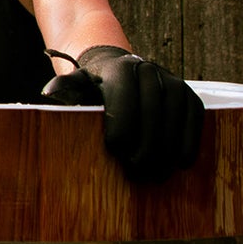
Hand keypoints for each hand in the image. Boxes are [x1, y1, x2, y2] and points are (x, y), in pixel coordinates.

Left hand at [40, 46, 203, 184]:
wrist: (121, 72)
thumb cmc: (94, 88)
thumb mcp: (78, 86)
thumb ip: (66, 88)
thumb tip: (48, 92)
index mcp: (119, 70)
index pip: (123, 99)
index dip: (121, 126)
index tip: (116, 152)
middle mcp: (147, 69)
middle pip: (151, 109)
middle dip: (146, 143)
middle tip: (138, 171)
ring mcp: (170, 79)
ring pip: (175, 113)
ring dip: (168, 146)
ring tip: (158, 173)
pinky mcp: (188, 92)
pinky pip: (194, 114)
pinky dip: (190, 138)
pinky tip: (182, 162)